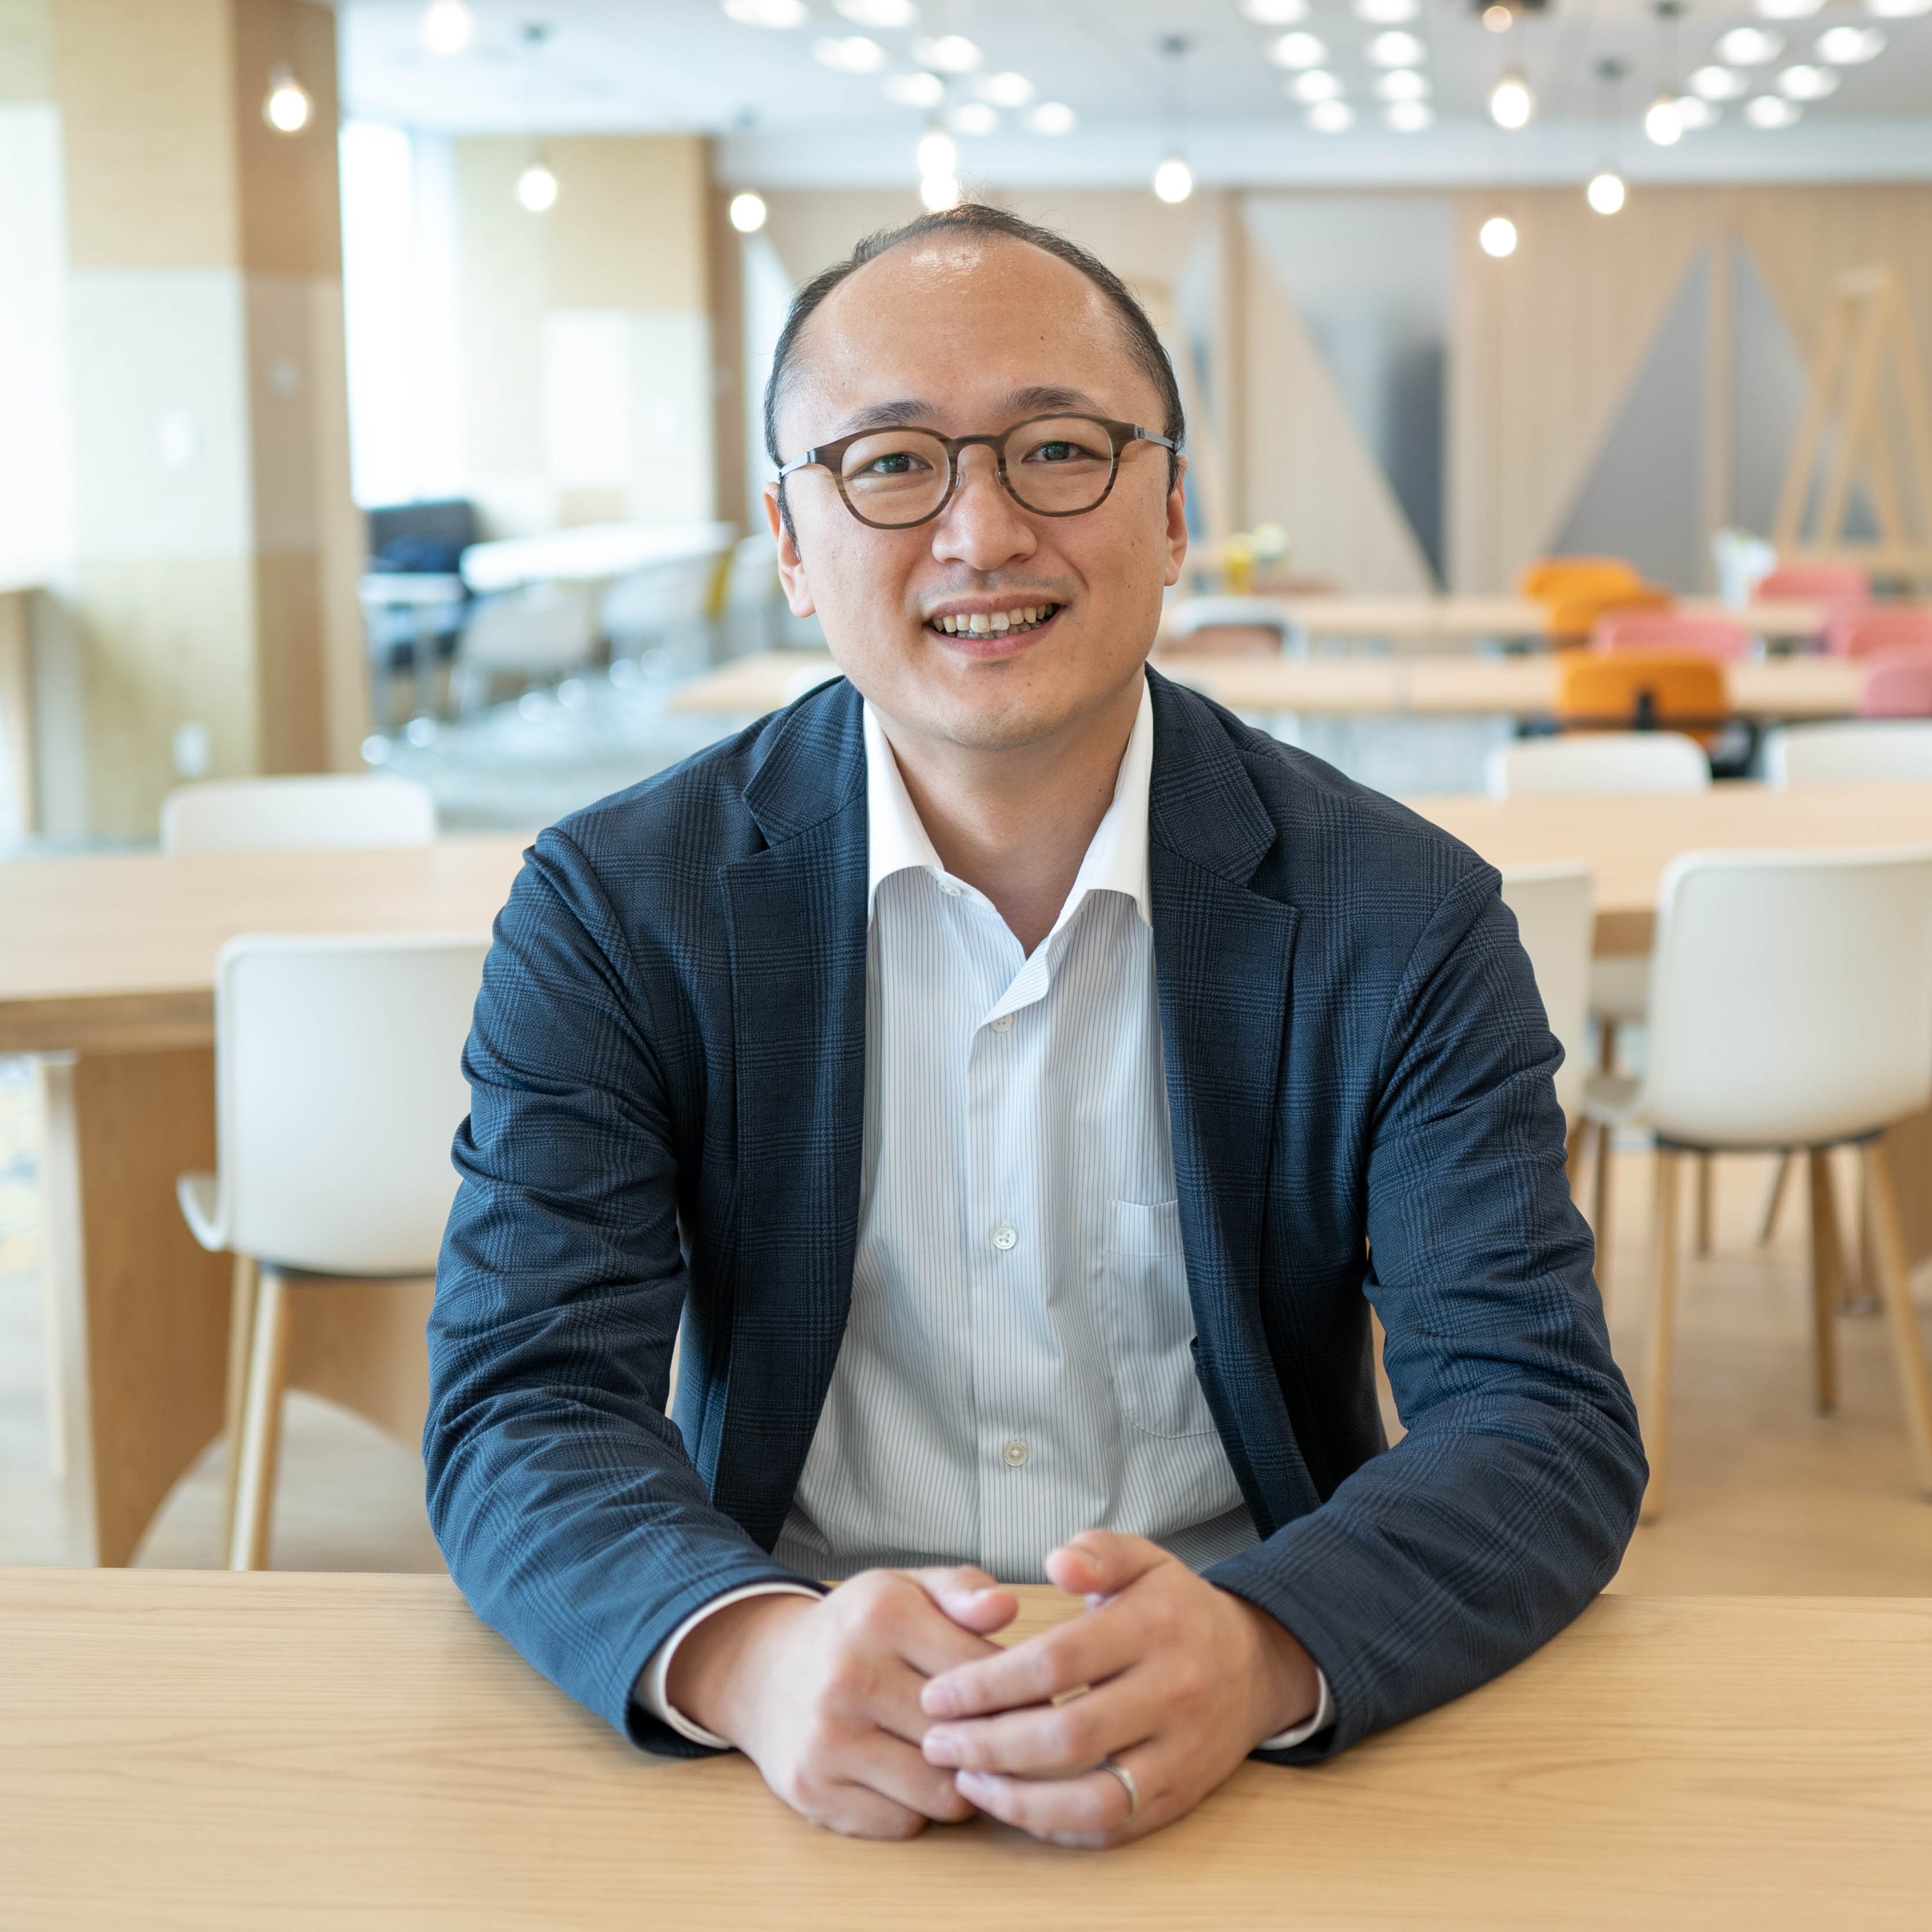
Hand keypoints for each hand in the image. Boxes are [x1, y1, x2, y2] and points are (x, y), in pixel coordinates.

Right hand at [665, 1567, 1018, 1838]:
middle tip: (998, 1736)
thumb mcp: (904, 1589)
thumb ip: (962, 1591)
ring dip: (958, 1783)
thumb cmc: (855, 1630)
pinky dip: (915, 1808)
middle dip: (993, 1741)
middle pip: (965, 1735)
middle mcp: (850, 1676)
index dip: (1019, 1689)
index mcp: (882, 1615)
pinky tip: (908, 1778)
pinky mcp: (812, 1790)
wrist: (763, 1671)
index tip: (1027, 1695)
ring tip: (954, 1758)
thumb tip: (1006, 1606)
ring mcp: (827, 1739)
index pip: (984, 1668)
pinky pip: (900, 1823)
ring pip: (938, 1791)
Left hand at [916, 1531, 1318, 1847]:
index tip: (939, 1692)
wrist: (1253, 1664)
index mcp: (1153, 1626)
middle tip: (936, 1742)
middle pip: (1066, 1735)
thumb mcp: (1142, 1558)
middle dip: (988, 1744)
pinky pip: (1113, 1826)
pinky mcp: (1180, 1795)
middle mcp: (1171, 1692)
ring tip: (966, 1782)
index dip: (988, 1683)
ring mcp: (1179, 1752)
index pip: (1056, 1662)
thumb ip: (1096, 1551)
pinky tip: (1013, 1805)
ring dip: (1018, 1799)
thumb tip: (1055, 1562)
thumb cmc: (1175, 1607)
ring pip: (1092, 1797)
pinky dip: (1057, 1826)